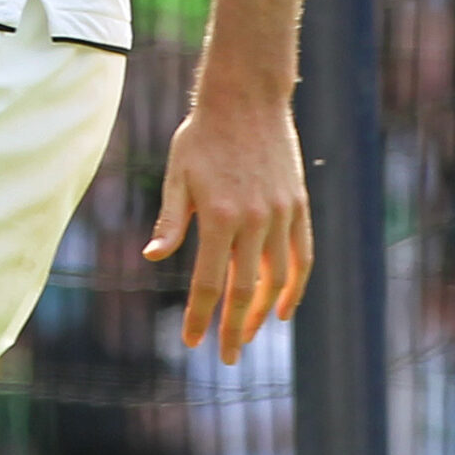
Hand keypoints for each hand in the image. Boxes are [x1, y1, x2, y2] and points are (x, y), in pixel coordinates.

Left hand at [144, 92, 311, 363]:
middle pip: (247, 291)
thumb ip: (171, 219)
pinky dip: (296, 286)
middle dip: (236, 329)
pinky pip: (302, 256)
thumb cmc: (203, 135)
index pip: (210, 283)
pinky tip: (285, 307)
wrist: (247, 97)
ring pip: (278, 279)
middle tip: (228, 356)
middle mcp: (255, 220)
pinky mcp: (299, 205)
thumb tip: (152, 257)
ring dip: (265, 312)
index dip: (201, 316)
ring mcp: (282, 213)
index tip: (192, 341)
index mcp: (219, 215)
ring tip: (250, 332)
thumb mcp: (178, 173)